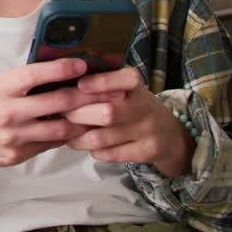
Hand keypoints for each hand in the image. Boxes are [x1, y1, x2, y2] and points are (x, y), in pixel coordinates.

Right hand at [0, 58, 125, 176]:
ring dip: (82, 120)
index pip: (36, 74)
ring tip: (98, 112)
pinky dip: (64, 136)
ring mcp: (13, 137)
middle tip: (105, 90)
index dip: (63, 69)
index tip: (82, 65)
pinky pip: (48, 145)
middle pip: (57, 102)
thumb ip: (16, 81)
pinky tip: (74, 129)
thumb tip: (50, 73)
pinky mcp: (16, 155)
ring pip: (60, 128)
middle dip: (86, 96)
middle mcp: (7, 112)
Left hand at [62, 66, 195, 176]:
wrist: (169, 134)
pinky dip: (94, 151)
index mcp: (136, 84)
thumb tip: (62, 77)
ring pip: (103, 137)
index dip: (101, 83)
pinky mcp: (147, 151)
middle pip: (107, 112)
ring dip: (79, 137)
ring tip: (67, 133)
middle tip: (61, 114)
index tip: (80, 84)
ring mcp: (147, 130)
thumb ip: (101, 81)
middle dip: (77, 114)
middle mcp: (145, 106)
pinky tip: (86, 145)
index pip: (124, 79)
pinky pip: (111, 154)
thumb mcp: (125, 87)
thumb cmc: (134, 105)